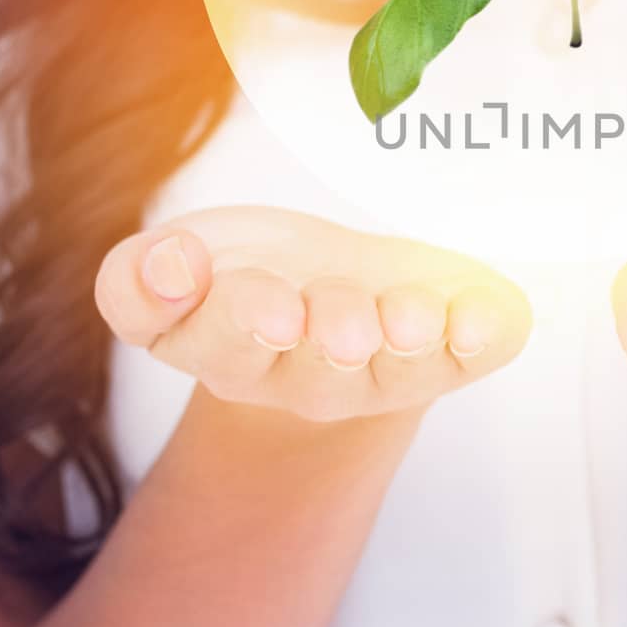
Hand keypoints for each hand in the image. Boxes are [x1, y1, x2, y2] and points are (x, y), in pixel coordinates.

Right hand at [94, 205, 532, 421]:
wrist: (353, 303)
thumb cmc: (266, 270)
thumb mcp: (192, 254)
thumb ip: (146, 270)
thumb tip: (169, 263)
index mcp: (211, 337)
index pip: (182, 332)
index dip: (180, 302)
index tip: (186, 266)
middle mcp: (288, 369)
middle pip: (292, 364)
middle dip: (306, 334)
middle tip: (313, 319)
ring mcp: (370, 372)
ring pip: (377, 372)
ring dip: (395, 341)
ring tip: (406, 319)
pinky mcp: (443, 360)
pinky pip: (463, 361)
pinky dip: (477, 339)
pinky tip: (480, 319)